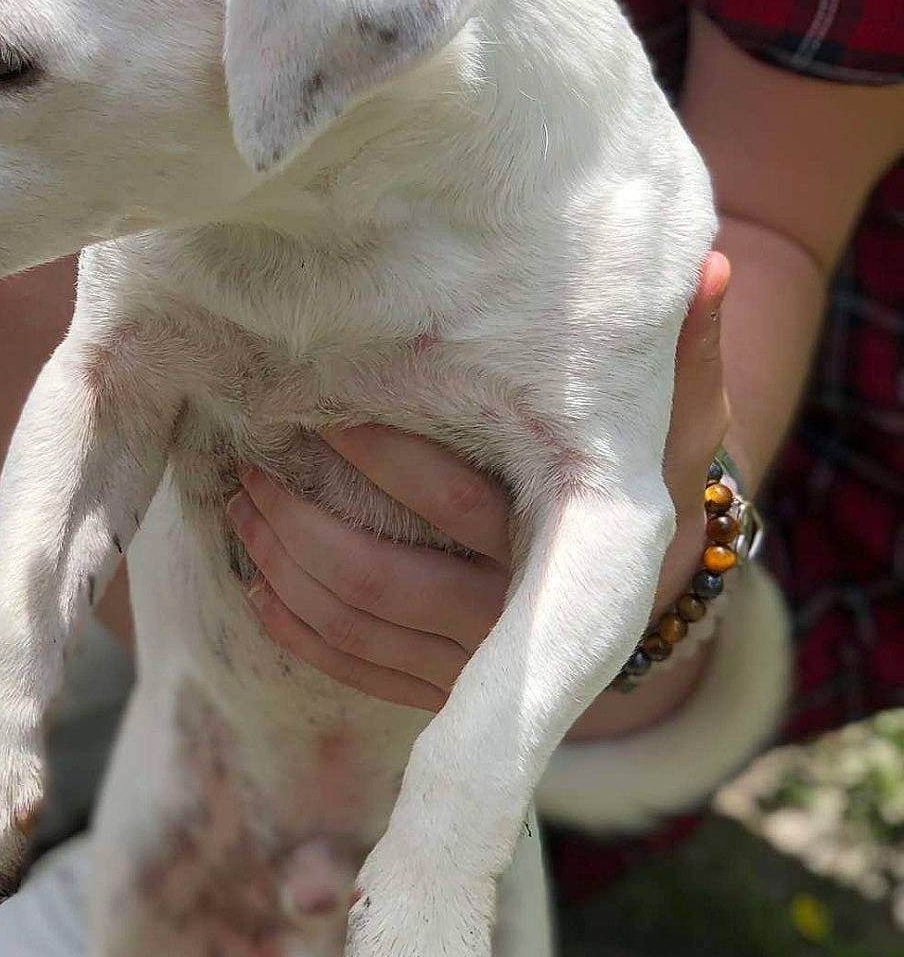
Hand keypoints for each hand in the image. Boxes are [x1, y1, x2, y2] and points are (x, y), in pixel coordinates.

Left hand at [226, 253, 730, 707]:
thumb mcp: (679, 426)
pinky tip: (255, 579)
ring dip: (285, 568)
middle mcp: (510, 622)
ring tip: (241, 504)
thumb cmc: (650, 489)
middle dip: (306, 523)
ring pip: (355, 626)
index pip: (458, 507)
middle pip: (383, 580)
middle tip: (253, 463)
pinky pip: (349, 669)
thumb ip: (690, 353)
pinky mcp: (435, 691)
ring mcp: (468, 667)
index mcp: (564, 551)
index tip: (327, 407)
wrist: (646, 602)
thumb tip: (714, 265)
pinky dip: (295, 627)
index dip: (385, 458)